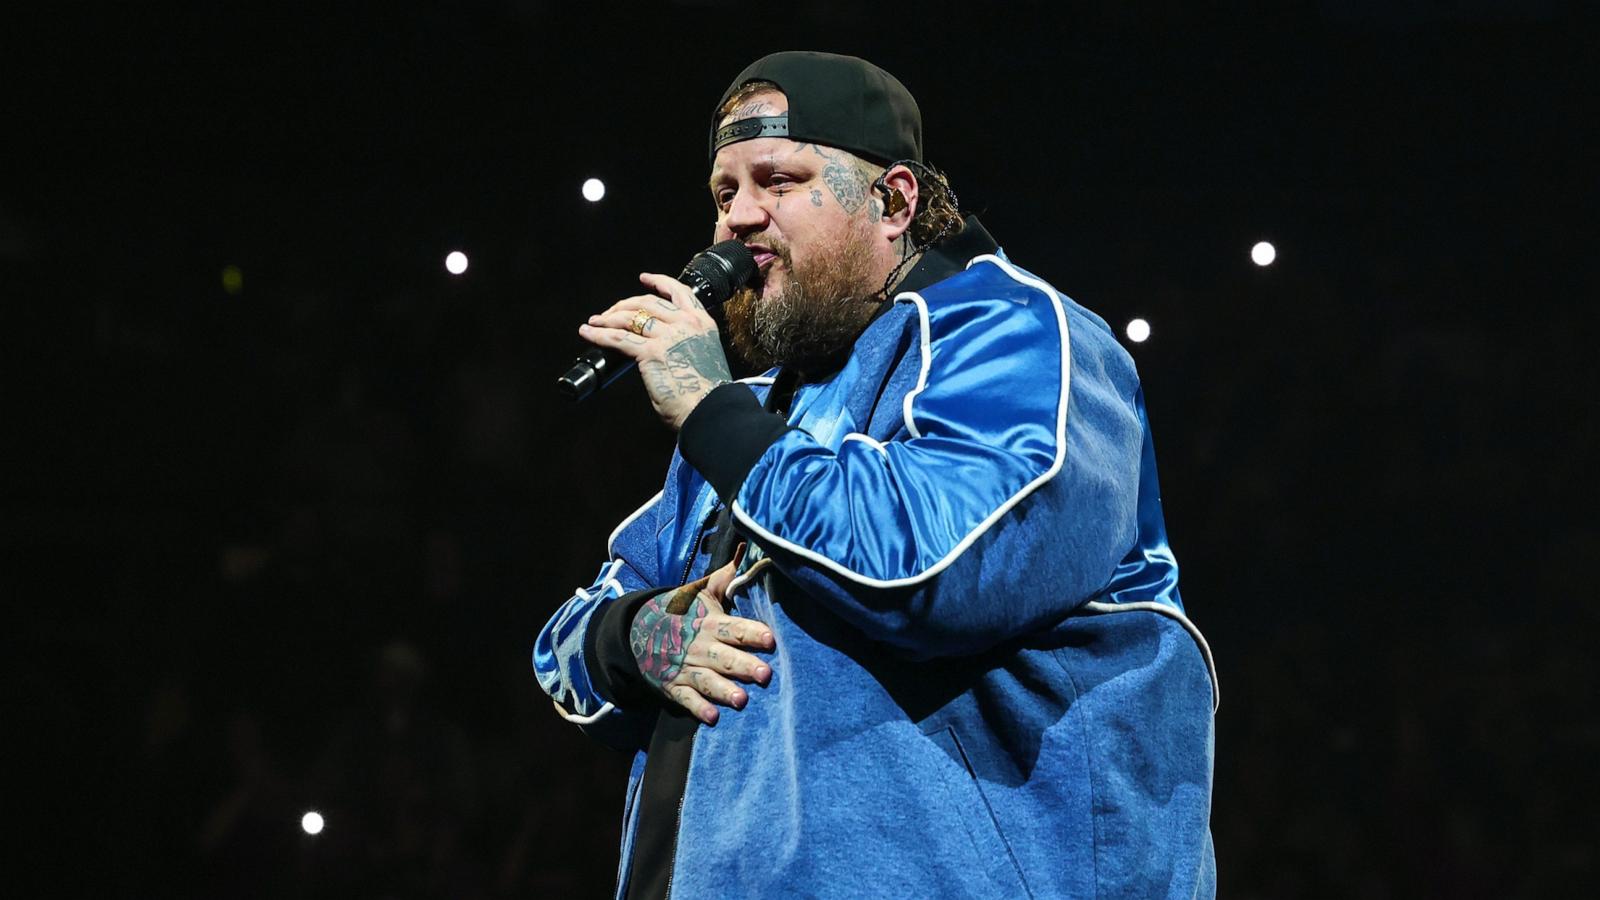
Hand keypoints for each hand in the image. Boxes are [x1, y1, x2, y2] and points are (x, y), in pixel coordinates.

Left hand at [578, 272, 733, 429]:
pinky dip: (600, 335)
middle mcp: (686, 324)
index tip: (644, 279)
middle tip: (611, 312)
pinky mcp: (651, 352)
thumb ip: (685, 344)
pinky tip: (589, 333)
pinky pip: (619, 338)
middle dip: (625, 305)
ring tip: (595, 322)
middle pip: (648, 302)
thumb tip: (661, 346)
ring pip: (631, 317)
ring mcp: (668, 336)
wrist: (710, 410)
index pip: (679, 292)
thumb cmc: (707, 393)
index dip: (658, 282)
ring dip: (609, 318)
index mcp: (702, 324)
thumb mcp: (702, 356)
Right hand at [629, 559, 773, 724]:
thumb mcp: (700, 593)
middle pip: (724, 657)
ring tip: (742, 701)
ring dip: (723, 690)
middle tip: (765, 675)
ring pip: (707, 680)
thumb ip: (726, 578)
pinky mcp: (673, 686)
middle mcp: (700, 646)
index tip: (770, 640)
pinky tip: (712, 718)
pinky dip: (697, 708)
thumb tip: (748, 550)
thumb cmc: (680, 612)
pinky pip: (686, 699)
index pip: (734, 628)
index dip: (752, 633)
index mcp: (710, 623)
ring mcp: (685, 668)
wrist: (637, 630)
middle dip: (743, 665)